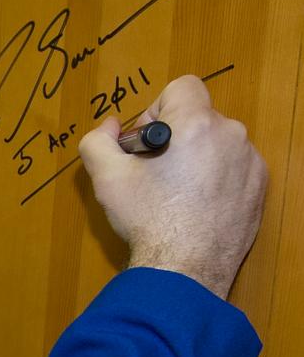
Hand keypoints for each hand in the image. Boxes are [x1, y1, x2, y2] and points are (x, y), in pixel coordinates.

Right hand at [78, 75, 267, 298]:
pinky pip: (235, 169)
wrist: (184, 269)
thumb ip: (98, 141)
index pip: (181, 87)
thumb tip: (108, 127)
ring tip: (177, 195)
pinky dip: (217, 180)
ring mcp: (250, 162)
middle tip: (156, 174)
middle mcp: (230, 134)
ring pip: (218, 144)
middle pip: (199, 117)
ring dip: (198, 158)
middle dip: (176, 138)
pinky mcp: (259, 187)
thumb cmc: (147, 220)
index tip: (147, 143)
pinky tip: (198, 208)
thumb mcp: (106, 179)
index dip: (157, 109)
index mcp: (195, 123)